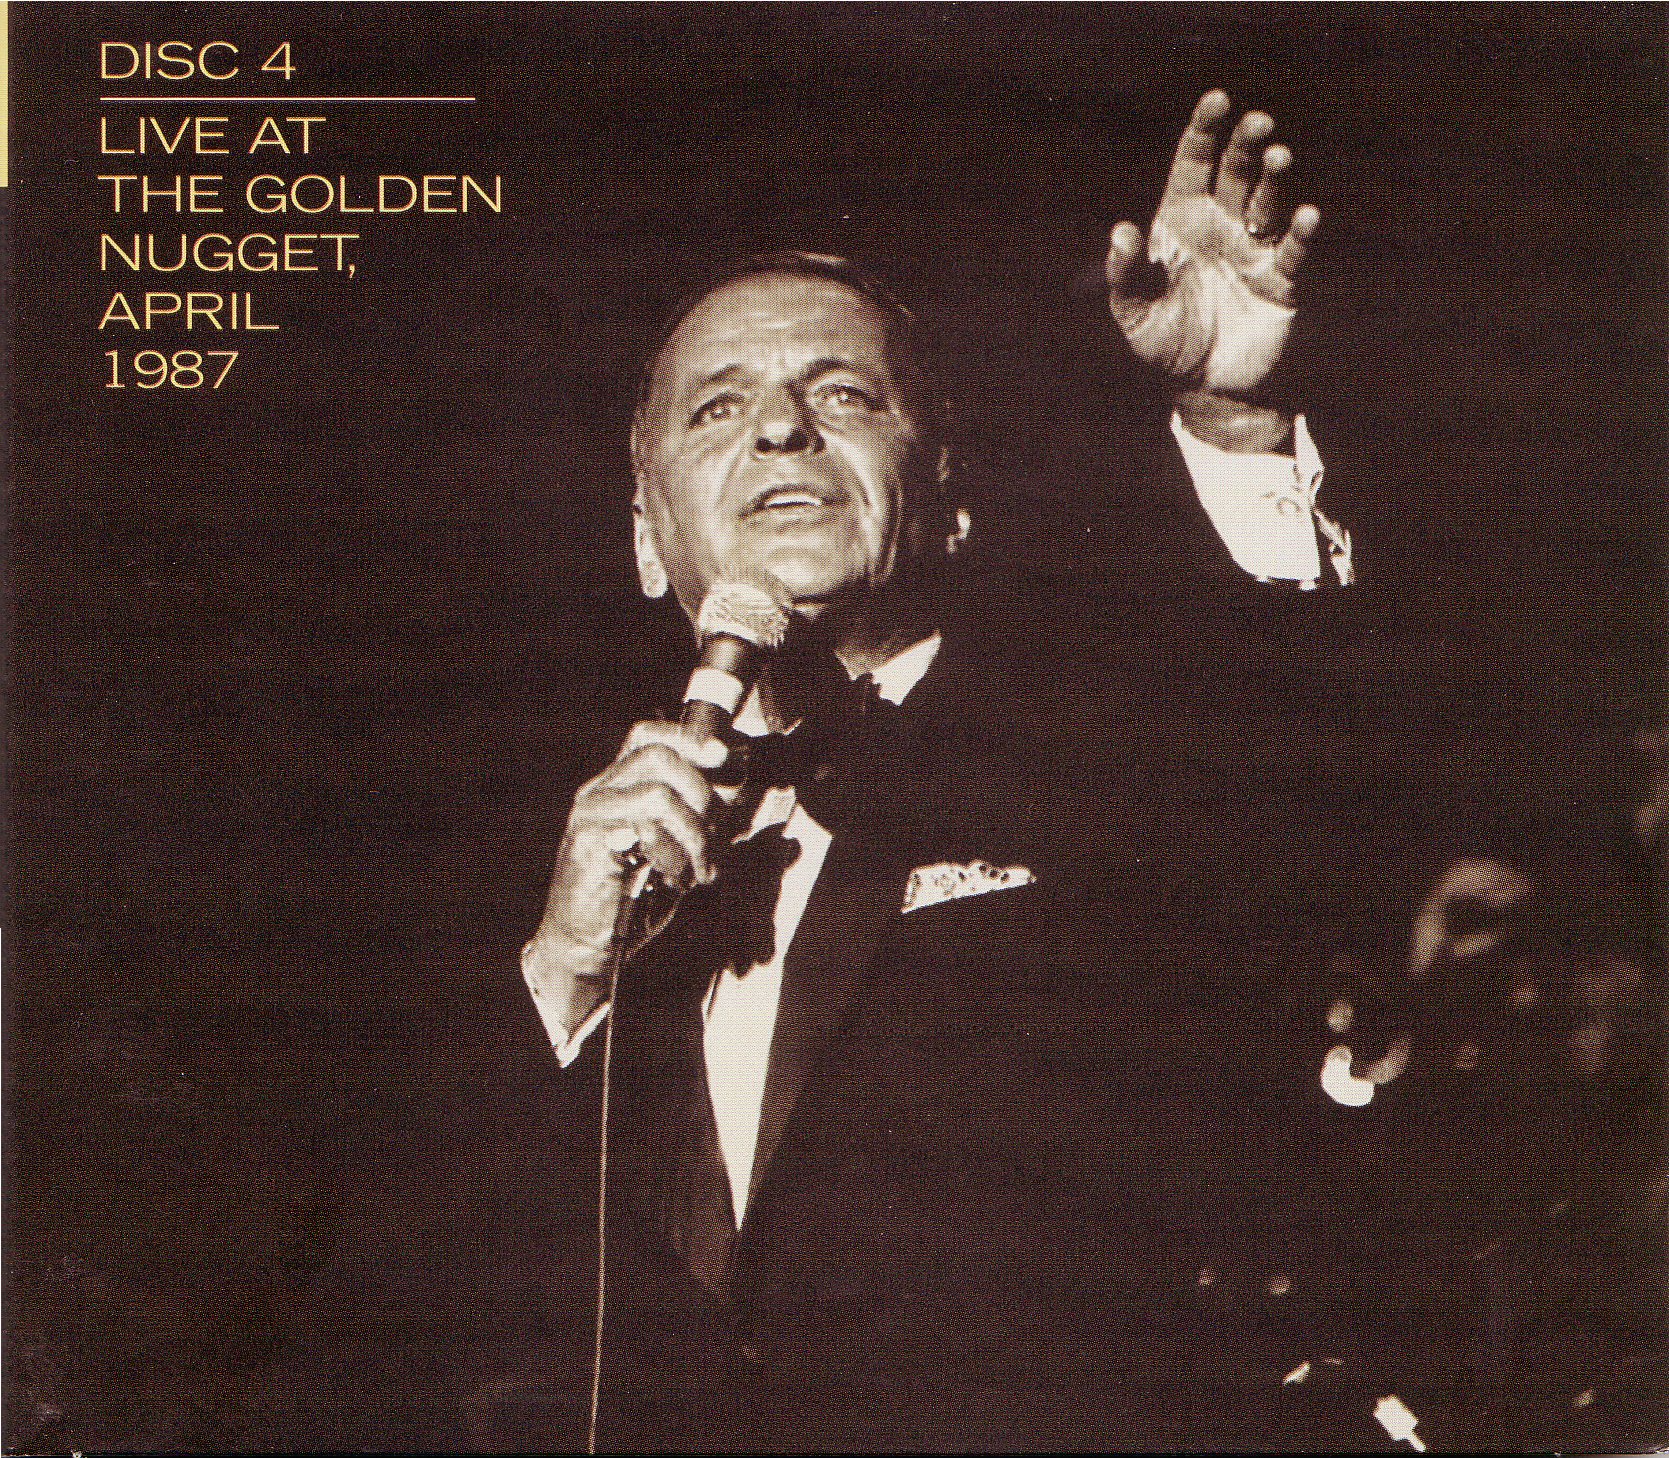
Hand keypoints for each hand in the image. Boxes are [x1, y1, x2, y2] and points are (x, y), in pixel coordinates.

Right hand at [524, 723, 727, 1021]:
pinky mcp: (588, 842)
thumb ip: (702, 825)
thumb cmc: (631, 900)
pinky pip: (642, 830)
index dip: (687, 738)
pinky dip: (671, 854)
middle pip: (658, 756)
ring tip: (700, 871)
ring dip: (693, 834)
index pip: (647, 736)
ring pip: (657, 794)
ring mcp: (590, 815)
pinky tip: (675, 878)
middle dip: (702, 794)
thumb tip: (743, 798)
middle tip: (716, 839)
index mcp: (618, 787)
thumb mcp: (677, 855)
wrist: (584, 945)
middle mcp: (599, 792)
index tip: (722, 757)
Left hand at [1106, 91, 1319, 448]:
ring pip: (1267, 200)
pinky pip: (1293, 249)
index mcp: (1182, 223)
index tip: (1217, 99)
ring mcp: (1253, 249)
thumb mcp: (1134, 314)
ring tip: (1277, 156)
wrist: (1206, 388)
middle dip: (1246, 145)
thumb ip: (1125, 274)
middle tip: (1258, 123)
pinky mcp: (1280, 279)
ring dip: (1273, 177)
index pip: (1194, 165)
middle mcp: (1221, 227)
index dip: (1205, 130)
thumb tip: (1121, 231)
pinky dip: (1300, 232)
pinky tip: (1304, 216)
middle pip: (1236, 172)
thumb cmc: (1165, 345)